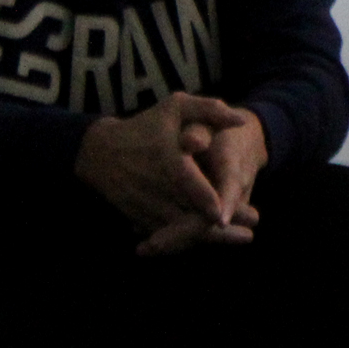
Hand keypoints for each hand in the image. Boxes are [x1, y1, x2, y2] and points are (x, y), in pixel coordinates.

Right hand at [75, 93, 259, 252]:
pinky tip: (215, 238)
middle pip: (188, 214)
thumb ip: (209, 110)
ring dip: (208, 237)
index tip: (224, 212)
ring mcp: (146, 205)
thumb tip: (241, 121)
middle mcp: (156, 187)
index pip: (187, 184)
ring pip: (178, 229)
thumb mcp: (175, 108)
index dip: (205, 199)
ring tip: (242, 237)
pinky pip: (165, 233)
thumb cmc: (144, 126)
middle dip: (218, 228)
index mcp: (167, 160)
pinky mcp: (140, 218)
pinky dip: (189, 239)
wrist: (99, 152)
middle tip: (249, 234)